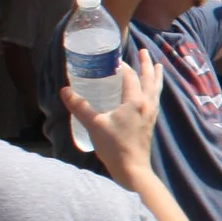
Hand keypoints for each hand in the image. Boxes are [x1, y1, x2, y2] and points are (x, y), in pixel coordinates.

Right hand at [63, 51, 162, 176]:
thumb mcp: (94, 124)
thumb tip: (64, 90)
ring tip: (157, 66)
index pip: (130, 77)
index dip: (122, 67)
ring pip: (156, 89)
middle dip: (146, 64)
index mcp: (135, 102)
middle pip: (149, 79)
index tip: (114, 59)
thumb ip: (79, 107)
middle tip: (144, 51)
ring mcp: (151, 114)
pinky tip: (151, 93)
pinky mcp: (151, 123)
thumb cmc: (114, 146)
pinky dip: (154, 90)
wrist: (132, 169)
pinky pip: (155, 99)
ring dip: (155, 76)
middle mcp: (147, 105)